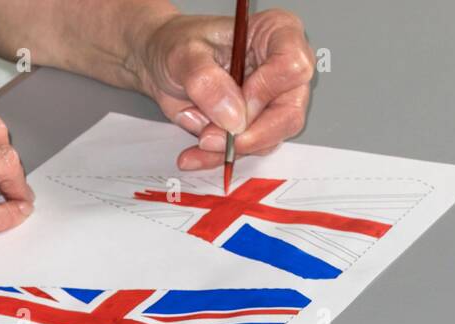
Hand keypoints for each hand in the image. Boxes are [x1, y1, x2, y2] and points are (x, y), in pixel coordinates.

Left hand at [132, 8, 314, 170]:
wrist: (161, 64)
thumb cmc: (176, 44)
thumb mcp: (183, 54)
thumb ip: (206, 82)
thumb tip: (233, 118)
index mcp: (274, 34)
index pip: (292, 66)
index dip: (265, 91)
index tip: (234, 105)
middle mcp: (280, 69)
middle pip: (289, 113)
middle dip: (249, 134)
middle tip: (210, 137)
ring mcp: (271, 101)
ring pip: (269, 139)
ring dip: (229, 148)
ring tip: (197, 137)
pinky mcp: (256, 126)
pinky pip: (247, 151)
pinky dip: (219, 157)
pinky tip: (195, 154)